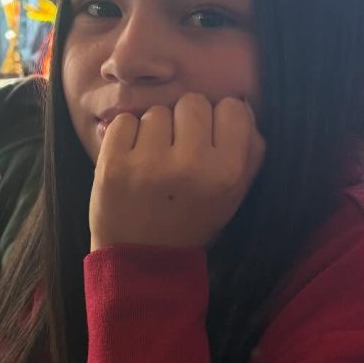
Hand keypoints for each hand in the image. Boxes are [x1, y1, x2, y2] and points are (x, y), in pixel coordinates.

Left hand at [90, 93, 264, 249]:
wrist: (141, 260)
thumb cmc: (192, 220)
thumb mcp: (234, 194)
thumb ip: (250, 150)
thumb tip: (242, 103)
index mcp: (227, 173)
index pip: (232, 107)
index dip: (218, 120)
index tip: (207, 141)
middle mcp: (192, 165)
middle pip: (193, 102)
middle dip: (185, 122)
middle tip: (177, 153)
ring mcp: (150, 164)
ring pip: (157, 111)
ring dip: (154, 132)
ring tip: (153, 163)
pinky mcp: (114, 164)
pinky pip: (124, 121)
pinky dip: (125, 136)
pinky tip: (131, 162)